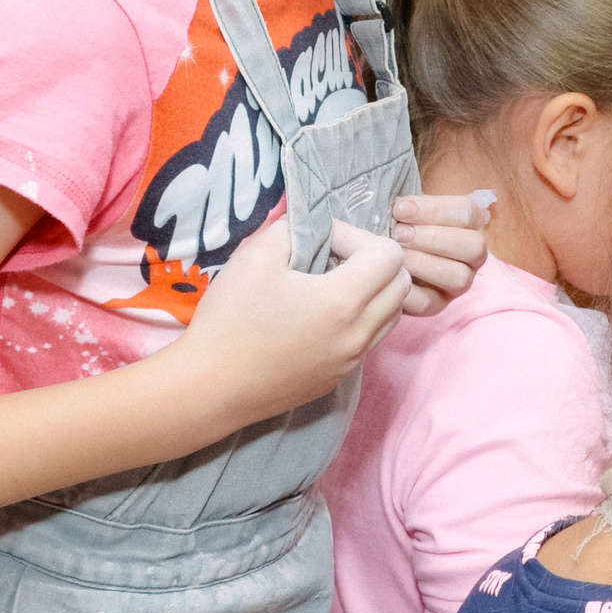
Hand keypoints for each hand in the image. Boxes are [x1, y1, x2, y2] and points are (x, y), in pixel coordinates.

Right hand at [177, 217, 409, 427]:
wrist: (209, 387)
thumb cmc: (230, 319)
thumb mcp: (255, 255)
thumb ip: (293, 228)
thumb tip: (312, 224)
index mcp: (344, 301)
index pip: (390, 255)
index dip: (359, 237)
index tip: (324, 241)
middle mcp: (359, 334)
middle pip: (402, 285)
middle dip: (376, 262)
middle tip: (333, 258)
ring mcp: (351, 361)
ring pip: (392, 316)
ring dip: (374, 293)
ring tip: (331, 285)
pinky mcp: (337, 379)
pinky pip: (369, 341)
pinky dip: (360, 320)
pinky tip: (319, 316)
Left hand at [389, 193, 489, 317]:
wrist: (380, 251)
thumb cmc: (396, 222)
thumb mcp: (404, 205)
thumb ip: (406, 200)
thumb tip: (396, 199)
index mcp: (470, 223)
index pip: (467, 212)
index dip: (434, 209)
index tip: (400, 208)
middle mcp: (472, 254)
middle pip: (472, 246)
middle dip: (434, 238)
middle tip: (399, 233)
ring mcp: (459, 282)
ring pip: (459, 277)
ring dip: (425, 264)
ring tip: (396, 255)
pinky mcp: (438, 304)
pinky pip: (431, 302)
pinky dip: (409, 291)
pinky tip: (390, 278)